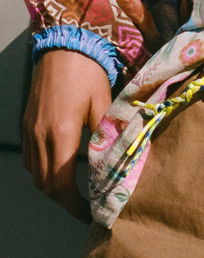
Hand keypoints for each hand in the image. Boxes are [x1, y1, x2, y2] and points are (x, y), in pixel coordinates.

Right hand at [22, 49, 111, 222]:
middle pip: (46, 184)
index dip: (74, 204)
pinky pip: (31, 158)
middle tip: (84, 207)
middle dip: (64, 201)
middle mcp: (40, 135)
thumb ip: (108, 134)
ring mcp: (30, 130)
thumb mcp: (104, 102)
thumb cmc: (88, 71)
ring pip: (35, 173)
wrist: (64, 45)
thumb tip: (121, 159)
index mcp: (61, 133)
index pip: (62, 184)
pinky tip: (60, 168)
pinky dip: (43, 171)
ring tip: (74, 193)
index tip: (90, 212)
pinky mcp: (28, 123)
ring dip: (52, 188)